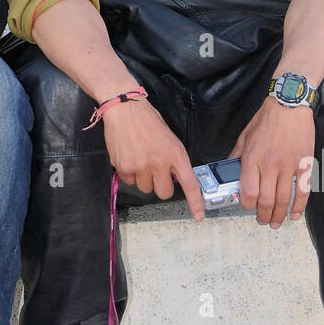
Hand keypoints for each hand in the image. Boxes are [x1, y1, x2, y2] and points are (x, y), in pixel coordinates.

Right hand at [102, 98, 204, 220]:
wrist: (124, 109)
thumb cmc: (148, 120)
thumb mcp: (170, 138)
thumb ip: (174, 158)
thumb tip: (174, 177)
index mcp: (175, 154)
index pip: (189, 183)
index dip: (195, 202)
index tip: (199, 216)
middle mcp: (160, 163)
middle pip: (164, 193)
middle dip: (160, 185)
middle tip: (155, 171)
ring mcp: (141, 167)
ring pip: (145, 188)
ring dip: (143, 178)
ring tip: (139, 157)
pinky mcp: (124, 168)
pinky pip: (129, 181)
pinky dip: (129, 173)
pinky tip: (129, 156)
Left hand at [228, 98, 314, 228]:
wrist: (289, 104)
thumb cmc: (266, 118)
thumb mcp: (244, 136)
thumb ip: (236, 155)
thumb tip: (227, 169)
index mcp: (252, 158)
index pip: (248, 191)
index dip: (246, 205)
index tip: (247, 207)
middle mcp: (270, 164)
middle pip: (266, 200)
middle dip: (263, 216)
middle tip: (262, 221)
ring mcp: (288, 165)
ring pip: (284, 199)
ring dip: (279, 216)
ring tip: (276, 223)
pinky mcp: (304, 164)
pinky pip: (303, 190)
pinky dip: (299, 207)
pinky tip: (295, 215)